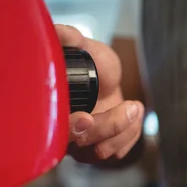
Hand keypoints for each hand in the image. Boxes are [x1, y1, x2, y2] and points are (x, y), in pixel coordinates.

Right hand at [55, 24, 143, 162]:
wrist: (104, 76)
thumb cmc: (90, 63)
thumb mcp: (82, 46)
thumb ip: (70, 38)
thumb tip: (64, 32)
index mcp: (50, 108)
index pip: (56, 128)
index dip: (72, 127)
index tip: (87, 118)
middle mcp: (62, 130)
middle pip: (81, 143)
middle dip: (107, 127)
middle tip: (129, 108)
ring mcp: (80, 143)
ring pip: (100, 152)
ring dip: (123, 131)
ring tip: (136, 108)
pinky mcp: (99, 148)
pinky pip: (116, 153)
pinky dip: (130, 136)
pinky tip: (134, 117)